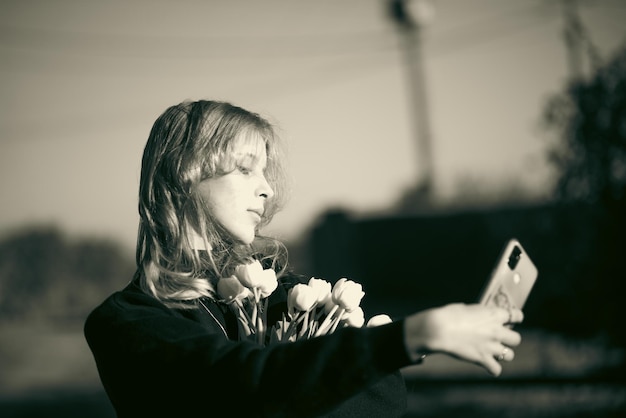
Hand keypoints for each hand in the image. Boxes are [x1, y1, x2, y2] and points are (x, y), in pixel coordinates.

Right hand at [403, 303, 522, 375]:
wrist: (439, 329)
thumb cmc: (448, 315)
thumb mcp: (466, 308)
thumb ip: (477, 313)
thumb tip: (478, 316)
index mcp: (493, 314)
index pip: (517, 316)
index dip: (515, 318)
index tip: (511, 319)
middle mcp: (496, 331)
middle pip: (517, 339)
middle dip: (509, 339)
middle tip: (500, 338)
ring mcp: (491, 346)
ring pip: (510, 355)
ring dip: (503, 354)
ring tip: (494, 353)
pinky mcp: (482, 359)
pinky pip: (496, 370)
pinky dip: (492, 369)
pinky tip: (486, 365)